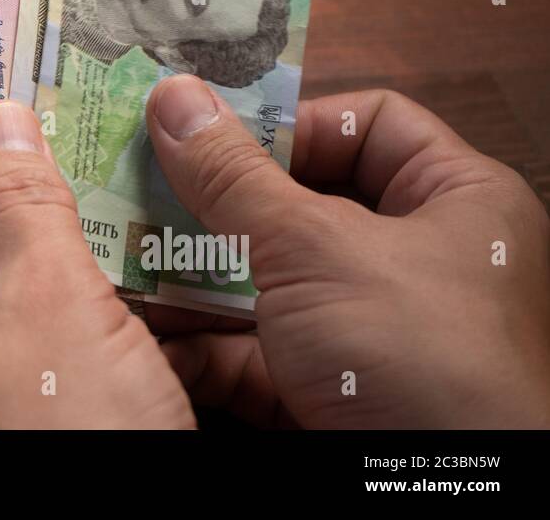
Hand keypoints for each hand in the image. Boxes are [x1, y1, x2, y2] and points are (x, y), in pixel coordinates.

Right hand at [145, 75, 549, 428]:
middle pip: (299, 205)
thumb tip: (173, 99)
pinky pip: (255, 353)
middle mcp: (417, 262)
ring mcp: (371, 333)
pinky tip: (145, 330)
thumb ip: (234, 176)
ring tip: (124, 255)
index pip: (368, 124)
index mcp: (454, 202)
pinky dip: (200, 344)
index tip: (209, 134)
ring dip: (193, 276)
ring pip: (266, 284)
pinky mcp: (331, 394)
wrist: (448, 508)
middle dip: (214, 205)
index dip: (289, 121)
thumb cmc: (421, 358)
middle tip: (141, 186)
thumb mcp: (316, 248)